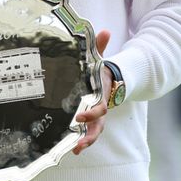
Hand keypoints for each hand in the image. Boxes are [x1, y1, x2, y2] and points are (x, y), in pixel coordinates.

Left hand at [73, 30, 110, 154]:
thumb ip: (100, 46)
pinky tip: (69, 148)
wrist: (110, 79)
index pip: (100, 108)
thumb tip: (105, 30)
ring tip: (75, 150)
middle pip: (98, 126)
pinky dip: (80, 140)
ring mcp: (96, 117)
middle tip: (79, 143)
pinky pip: (86, 132)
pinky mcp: (89, 120)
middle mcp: (100, 109)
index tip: (81, 116)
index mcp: (103, 95)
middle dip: (90, 135)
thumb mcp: (100, 58)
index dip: (92, 113)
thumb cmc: (101, 69)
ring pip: (93, 132)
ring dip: (85, 141)